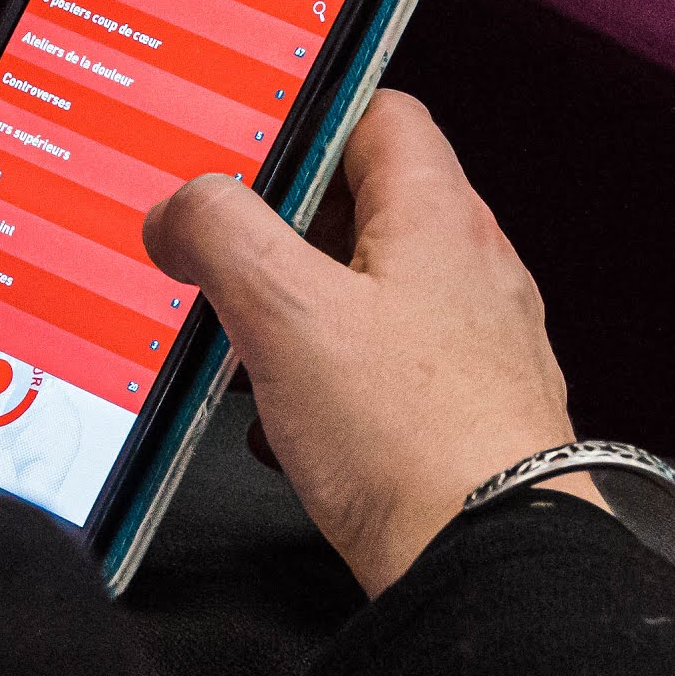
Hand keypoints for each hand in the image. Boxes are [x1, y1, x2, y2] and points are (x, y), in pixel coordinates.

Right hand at [143, 94, 584, 596]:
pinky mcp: (464, 414)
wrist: (490, 560)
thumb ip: (223, 234)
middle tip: (216, 256)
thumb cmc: (410, 436)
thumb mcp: (285, 311)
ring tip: (239, 346)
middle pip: (363, 210)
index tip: (238, 150)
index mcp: (438, 216)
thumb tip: (184, 206)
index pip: (379, 115)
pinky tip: (283, 426)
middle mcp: (471, 269)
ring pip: (366, 296)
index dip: (304, 118)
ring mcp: (476, 344)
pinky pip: (381, 373)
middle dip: (279, 233)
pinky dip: (324, 385)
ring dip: (295, 315)